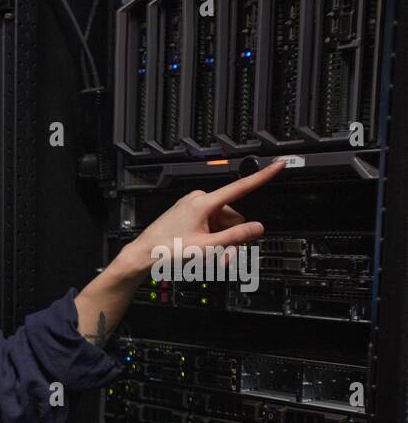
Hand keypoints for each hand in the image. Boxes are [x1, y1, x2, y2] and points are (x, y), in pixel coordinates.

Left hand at [113, 159, 285, 282]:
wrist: (143, 255)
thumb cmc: (167, 249)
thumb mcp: (207, 247)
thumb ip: (235, 237)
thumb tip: (258, 228)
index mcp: (204, 202)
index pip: (241, 187)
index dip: (263, 176)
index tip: (279, 164)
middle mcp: (199, 200)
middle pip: (232, 216)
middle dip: (231, 236)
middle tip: (223, 257)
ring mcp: (192, 207)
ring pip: (221, 222)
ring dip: (222, 240)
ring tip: (211, 258)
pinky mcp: (188, 215)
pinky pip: (209, 224)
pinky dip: (212, 238)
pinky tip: (204, 251)